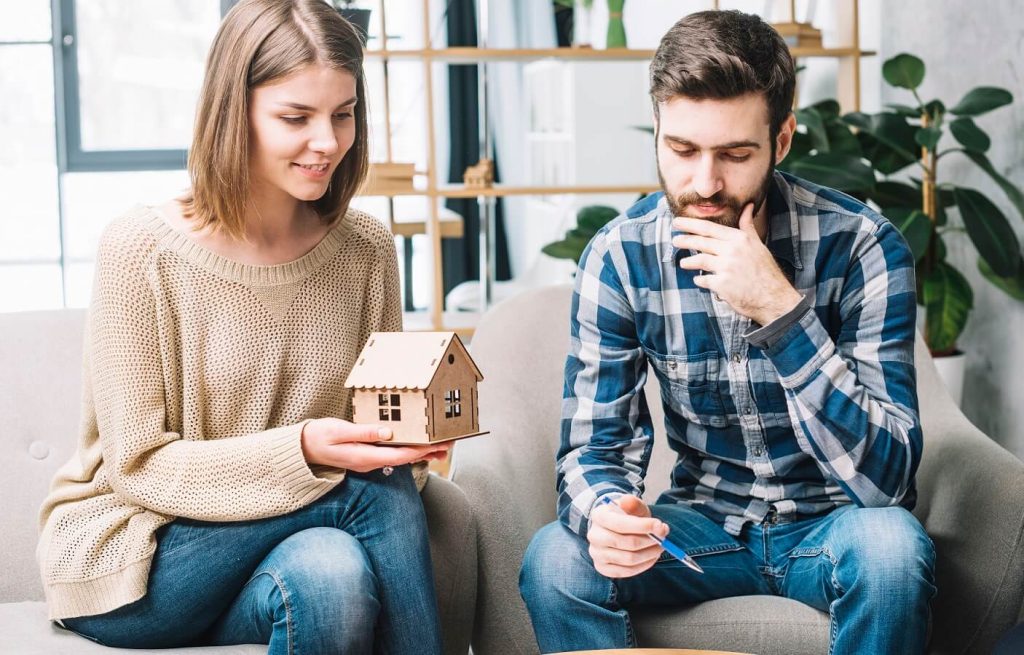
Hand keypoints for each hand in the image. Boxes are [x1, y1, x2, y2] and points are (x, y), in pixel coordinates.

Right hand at [300, 418, 450, 472]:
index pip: (400, 455)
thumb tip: (388, 433)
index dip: (420, 450)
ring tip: (441, 448)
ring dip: (420, 452)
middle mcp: (370, 462)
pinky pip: (393, 455)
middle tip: (448, 444)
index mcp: (365, 456)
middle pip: (405, 459)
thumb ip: (365, 433)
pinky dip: (408, 450)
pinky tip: (417, 447)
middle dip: (427, 451)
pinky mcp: (368, 456)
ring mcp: (369, 461)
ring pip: (401, 458)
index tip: (437, 444)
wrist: (303, 449)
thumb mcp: (340, 431)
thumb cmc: (320, 436)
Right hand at [587, 495, 668, 578]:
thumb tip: (629, 502)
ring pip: (629, 559)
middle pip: (627, 543)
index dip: (644, 526)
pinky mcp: (602, 568)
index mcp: (598, 516)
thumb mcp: (631, 506)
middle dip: (650, 541)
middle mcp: (594, 536)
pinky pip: (627, 571)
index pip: (621, 524)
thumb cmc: (626, 517)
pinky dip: (644, 565)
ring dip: (650, 554)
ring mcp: (597, 554)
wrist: (615, 529)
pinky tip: (651, 557)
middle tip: (664, 538)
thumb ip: (633, 504)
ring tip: (659, 547)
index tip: (661, 526)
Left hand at [672, 203, 802, 325]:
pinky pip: (704, 280)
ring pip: (699, 260)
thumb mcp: (758, 245)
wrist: (774, 298)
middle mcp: (732, 251)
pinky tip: (698, 279)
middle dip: (685, 240)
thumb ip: (747, 226)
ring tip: (683, 263)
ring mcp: (726, 268)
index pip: (709, 228)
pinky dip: (699, 280)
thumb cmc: (766, 271)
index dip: (691, 225)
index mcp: (740, 239)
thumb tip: (748, 206)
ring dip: (689, 262)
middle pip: (701, 242)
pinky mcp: (722, 285)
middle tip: (674, 240)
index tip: (677, 223)